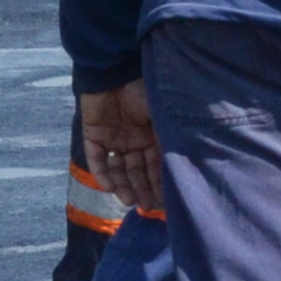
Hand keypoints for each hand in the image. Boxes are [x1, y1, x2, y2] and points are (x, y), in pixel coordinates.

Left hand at [78, 80, 161, 212]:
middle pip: (137, 169)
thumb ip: (168, 139)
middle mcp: (134, 139)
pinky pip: (97, 158)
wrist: (114, 72)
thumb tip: (186, 164)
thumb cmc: (144, 91)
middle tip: (145, 207)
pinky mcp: (93, 134)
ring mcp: (113, 138)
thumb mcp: (163, 117)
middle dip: (142, 188)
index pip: (156, 164)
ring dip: (123, 185)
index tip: (163, 202)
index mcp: (152, 135)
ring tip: (129, 201)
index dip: (159, 182)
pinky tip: (109, 187)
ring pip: (118, 167)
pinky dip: (102, 173)